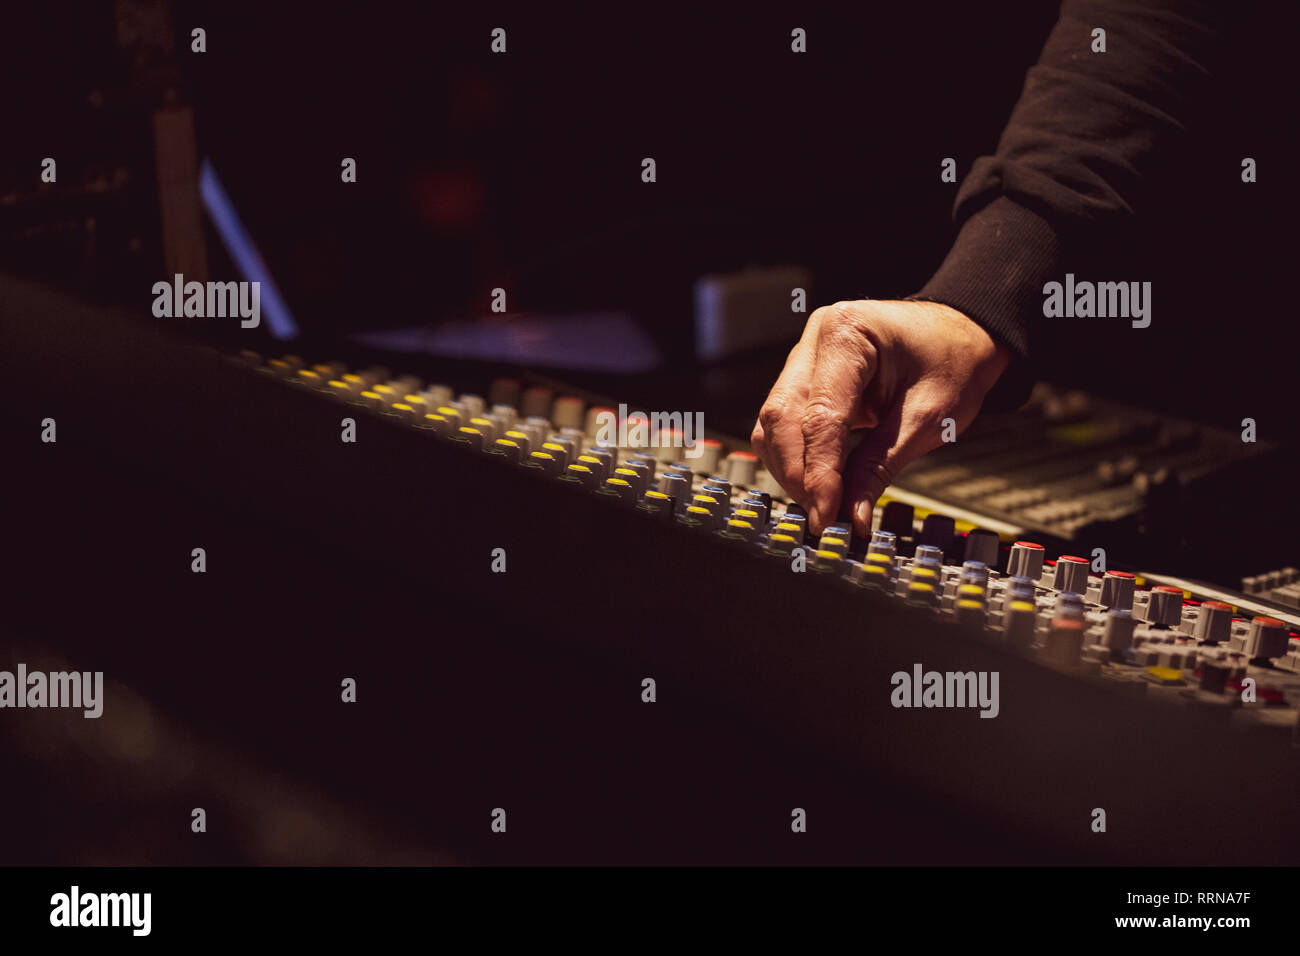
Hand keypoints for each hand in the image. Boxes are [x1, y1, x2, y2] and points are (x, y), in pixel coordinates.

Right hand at [750, 299, 1010, 535]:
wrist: (963, 334)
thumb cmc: (953, 361)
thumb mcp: (926, 420)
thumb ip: (879, 468)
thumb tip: (850, 515)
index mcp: (848, 333)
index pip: (820, 416)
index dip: (819, 473)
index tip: (826, 516)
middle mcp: (816, 339)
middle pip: (782, 418)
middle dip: (799, 474)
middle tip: (824, 517)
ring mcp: (805, 355)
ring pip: (774, 422)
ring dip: (792, 468)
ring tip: (824, 503)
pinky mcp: (804, 376)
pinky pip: (783, 420)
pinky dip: (795, 455)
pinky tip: (818, 481)